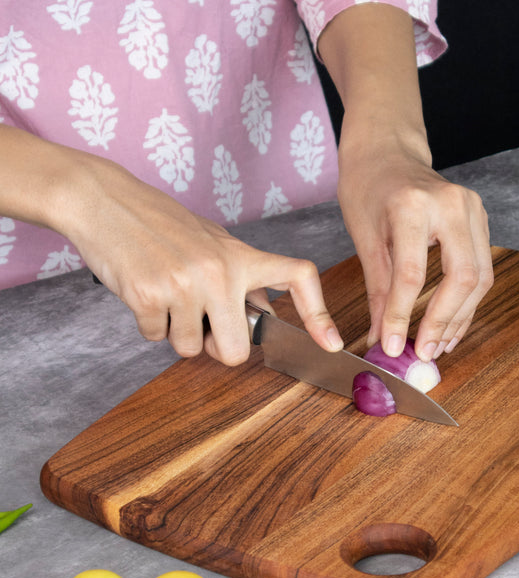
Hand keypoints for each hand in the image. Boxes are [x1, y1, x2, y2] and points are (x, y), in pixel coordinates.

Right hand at [63, 155, 342, 364]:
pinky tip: (144, 292)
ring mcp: (184, 285)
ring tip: (167, 296)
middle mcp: (220, 272)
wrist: (103, 200)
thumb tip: (267, 316)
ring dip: (177, 333)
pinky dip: (149, 324)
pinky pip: (156, 338)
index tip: (330, 343)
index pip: (298, 276)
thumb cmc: (160, 223)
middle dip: (217, 348)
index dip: (319, 314)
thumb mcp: (213, 243)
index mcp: (241, 257)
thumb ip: (243, 278)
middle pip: (236, 350)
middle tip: (202, 326)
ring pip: (190, 349)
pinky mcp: (148, 295)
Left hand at [337, 137, 492, 360]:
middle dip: (443, 321)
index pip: (413, 274)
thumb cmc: (368, 188)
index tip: (394, 346)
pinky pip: (481, 269)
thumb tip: (382, 336)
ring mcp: (473, 208)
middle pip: (462, 277)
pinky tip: (450, 324)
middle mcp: (452, 203)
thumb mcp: (364, 238)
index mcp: (413, 205)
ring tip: (438, 345)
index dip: (403, 316)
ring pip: (480, 277)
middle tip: (424, 351)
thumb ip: (378, 290)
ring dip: (459, 317)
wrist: (387, 150)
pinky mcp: (481, 218)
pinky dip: (466, 301)